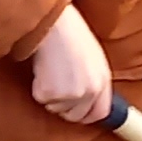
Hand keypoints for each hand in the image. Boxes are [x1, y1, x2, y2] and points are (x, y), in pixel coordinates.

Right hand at [27, 4, 114, 126]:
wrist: (53, 25)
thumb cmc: (71, 35)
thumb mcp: (95, 58)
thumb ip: (96, 81)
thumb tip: (91, 99)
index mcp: (103, 81)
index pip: (100, 113)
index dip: (87, 115)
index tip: (78, 113)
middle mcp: (88, 91)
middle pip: (75, 116)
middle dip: (65, 107)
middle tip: (57, 90)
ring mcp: (69, 94)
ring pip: (56, 108)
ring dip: (51, 95)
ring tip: (52, 71)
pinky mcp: (48, 93)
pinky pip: (41, 98)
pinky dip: (39, 87)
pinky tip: (43, 69)